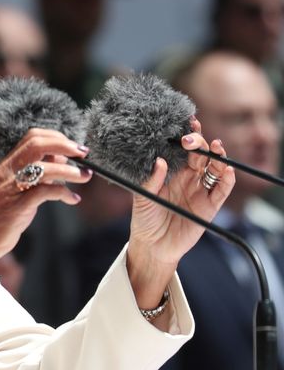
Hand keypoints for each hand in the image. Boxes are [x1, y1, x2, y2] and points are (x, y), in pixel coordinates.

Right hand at [0, 128, 91, 264]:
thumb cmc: (1, 215)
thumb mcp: (17, 189)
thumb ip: (36, 173)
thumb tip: (62, 158)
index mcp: (7, 165)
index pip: (31, 138)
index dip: (56, 137)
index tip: (74, 147)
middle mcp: (6, 173)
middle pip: (37, 146)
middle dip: (65, 146)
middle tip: (83, 153)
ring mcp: (10, 189)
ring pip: (43, 169)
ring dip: (70, 172)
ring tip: (85, 176)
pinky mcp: (16, 208)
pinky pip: (45, 193)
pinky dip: (64, 193)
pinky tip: (72, 199)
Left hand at [126, 118, 234, 307]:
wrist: (151, 246)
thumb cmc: (144, 219)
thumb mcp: (142, 198)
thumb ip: (151, 181)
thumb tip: (159, 162)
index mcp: (172, 173)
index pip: (183, 150)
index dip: (187, 136)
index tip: (186, 122)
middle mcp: (189, 179)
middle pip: (201, 156)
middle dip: (200, 143)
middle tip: (192, 138)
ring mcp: (201, 191)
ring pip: (215, 169)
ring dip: (218, 157)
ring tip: (216, 147)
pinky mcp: (210, 206)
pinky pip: (222, 190)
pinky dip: (227, 179)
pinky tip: (225, 170)